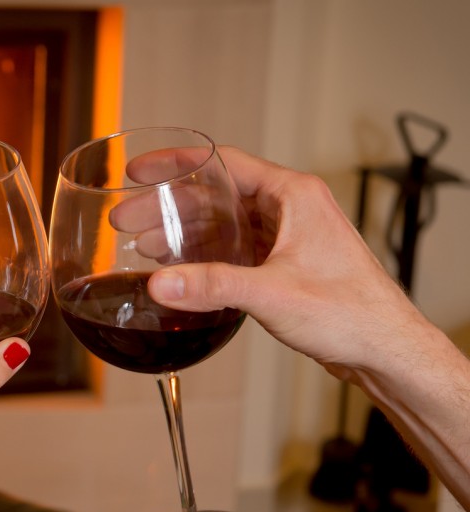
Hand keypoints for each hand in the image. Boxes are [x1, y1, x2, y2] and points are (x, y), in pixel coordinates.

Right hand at [144, 146, 420, 382]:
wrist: (384, 349)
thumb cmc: (352, 313)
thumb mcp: (272, 294)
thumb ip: (212, 286)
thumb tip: (160, 283)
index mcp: (292, 195)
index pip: (223, 162)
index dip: (175, 164)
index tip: (139, 171)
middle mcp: (289, 208)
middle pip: (214, 196)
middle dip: (167, 207)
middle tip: (126, 220)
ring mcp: (287, 236)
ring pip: (222, 223)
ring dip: (183, 233)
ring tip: (143, 246)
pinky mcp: (283, 264)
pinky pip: (234, 248)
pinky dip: (203, 255)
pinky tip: (178, 269)